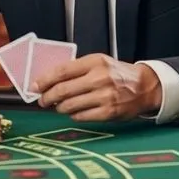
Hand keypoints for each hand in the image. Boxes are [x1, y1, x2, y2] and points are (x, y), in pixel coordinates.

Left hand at [34, 54, 161, 121]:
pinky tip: (74, 111)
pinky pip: (81, 116)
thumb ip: (76, 69)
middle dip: (47, 97)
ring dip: (59, 108)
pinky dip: (73, 115)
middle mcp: (99, 78)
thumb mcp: (98, 62)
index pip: (62, 71)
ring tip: (58, 106)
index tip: (34, 86)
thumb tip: (48, 80)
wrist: (144, 86)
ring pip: (70, 106)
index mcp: (94, 62)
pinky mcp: (109, 113)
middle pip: (63, 90)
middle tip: (42, 100)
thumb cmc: (116, 73)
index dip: (44, 80)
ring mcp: (105, 97)